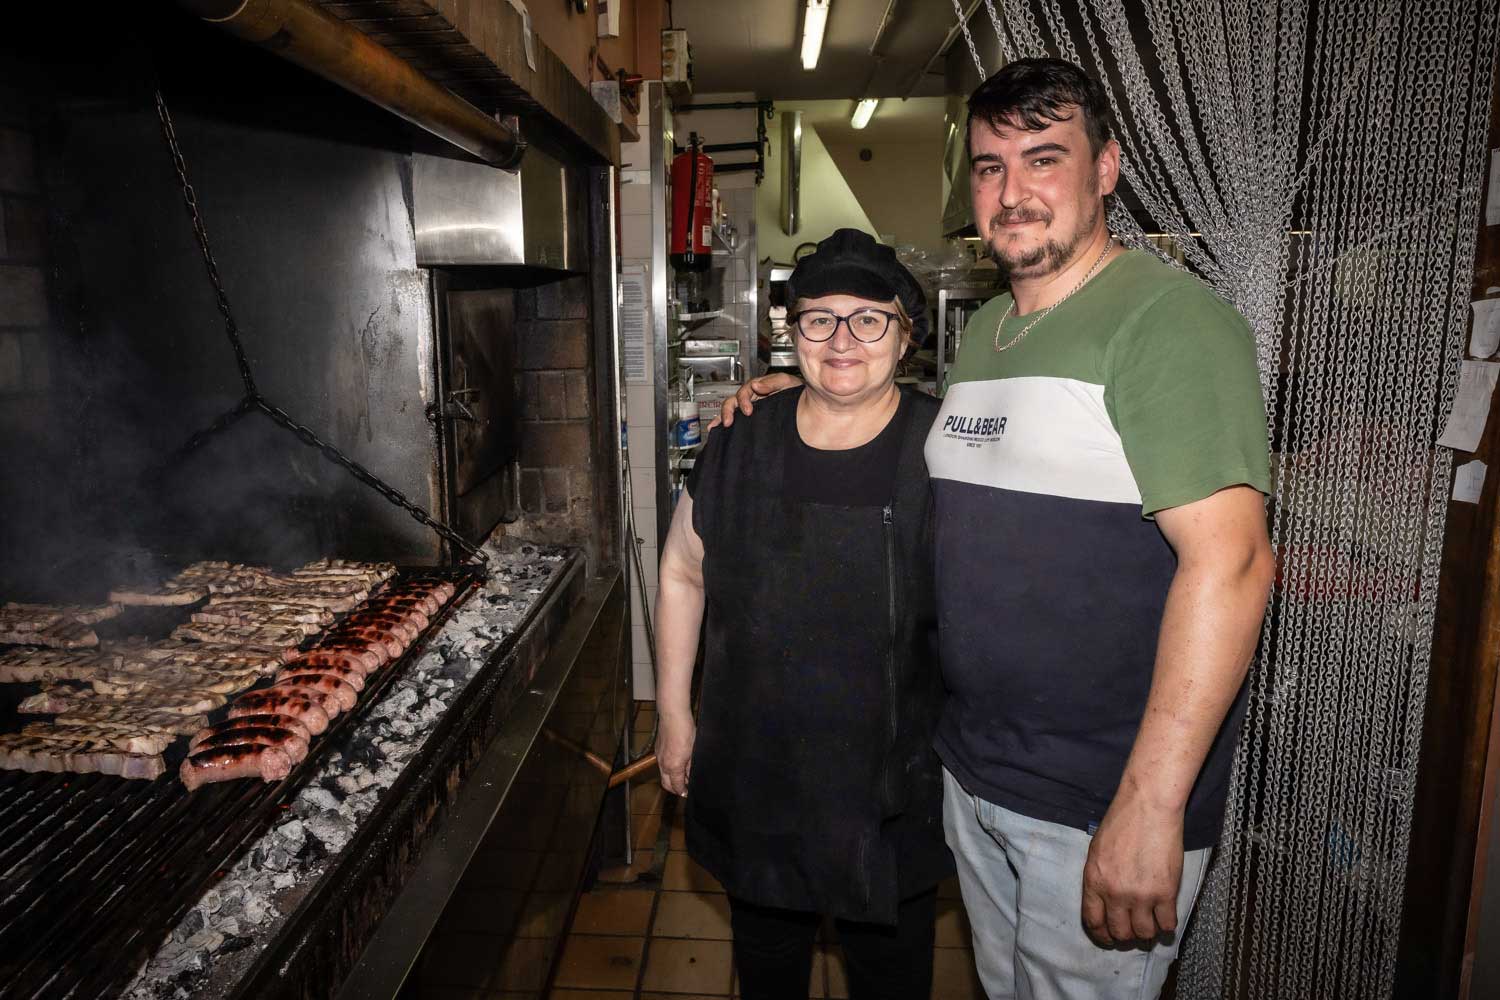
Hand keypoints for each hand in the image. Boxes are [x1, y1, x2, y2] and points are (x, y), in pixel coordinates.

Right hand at [657, 711, 695, 795]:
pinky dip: (668, 769)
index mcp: (673, 766)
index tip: (687, 793)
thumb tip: (690, 775)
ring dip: (671, 778)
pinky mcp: (658, 749)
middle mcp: (663, 763)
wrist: (673, 715)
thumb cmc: (685, 731)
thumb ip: (690, 766)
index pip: (676, 785)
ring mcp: (658, 756)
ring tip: (683, 776)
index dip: (682, 791)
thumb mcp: (693, 751)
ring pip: (663, 774)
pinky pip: (661, 764)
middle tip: (684, 788)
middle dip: (675, 789)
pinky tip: (677, 763)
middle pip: (666, 784)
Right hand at [712, 373, 801, 428]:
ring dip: (721, 418)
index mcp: (758, 387)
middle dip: (728, 411)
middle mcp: (751, 397)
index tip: (748, 411)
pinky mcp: (751, 419)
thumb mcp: (786, 381)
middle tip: (728, 422)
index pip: (744, 392)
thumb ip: (772, 382)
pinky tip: (716, 431)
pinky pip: (735, 421)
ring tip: (715, 427)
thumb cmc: (797, 391)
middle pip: (733, 401)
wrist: (807, 404)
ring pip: (731, 411)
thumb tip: (755, 386)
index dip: (743, 400)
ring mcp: (750, 408)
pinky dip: (723, 424)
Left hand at [1080, 792, 1184, 945]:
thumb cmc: (1122, 823)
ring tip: (1150, 923)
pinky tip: (1166, 916)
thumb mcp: (1097, 851)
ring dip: (1147, 932)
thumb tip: (1104, 902)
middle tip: (1133, 931)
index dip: (1102, 935)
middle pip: (1120, 932)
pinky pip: (1167, 924)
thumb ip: (1098, 879)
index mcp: (1094, 881)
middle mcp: (1115, 893)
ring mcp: (1141, 895)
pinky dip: (1167, 925)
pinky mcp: (1166, 893)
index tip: (1109, 937)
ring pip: (1144, 933)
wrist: (1148, 807)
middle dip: (1126, 936)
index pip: (1093, 922)